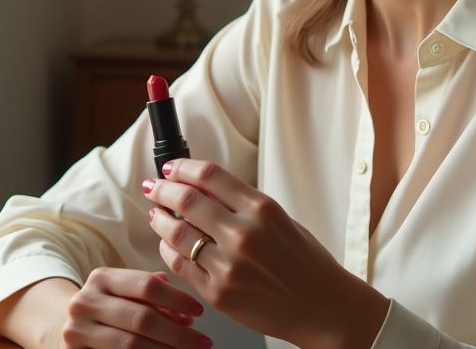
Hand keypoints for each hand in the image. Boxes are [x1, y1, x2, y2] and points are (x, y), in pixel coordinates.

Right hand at [58, 268, 211, 348]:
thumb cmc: (108, 308)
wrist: (66, 327)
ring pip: (131, 345)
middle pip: (141, 318)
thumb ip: (155, 297)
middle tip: (203, 342)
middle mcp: (85, 302)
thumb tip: (187, 316)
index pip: (146, 285)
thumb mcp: (126, 293)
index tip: (199, 311)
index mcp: (102, 278)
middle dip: (177, 333)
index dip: (177, 298)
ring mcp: (77, 330)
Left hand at [142, 159, 387, 348]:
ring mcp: (229, 265)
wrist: (322, 308)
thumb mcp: (282, 220)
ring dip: (160, 219)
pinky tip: (168, 243)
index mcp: (262, 209)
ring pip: (177, 232)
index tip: (171, 167)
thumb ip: (244, 204)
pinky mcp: (218, 293)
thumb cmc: (306, 264)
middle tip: (153, 186)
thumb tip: (206, 188)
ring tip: (156, 214)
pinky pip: (181, 265)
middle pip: (186, 199)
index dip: (182, 167)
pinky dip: (168, 250)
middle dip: (162, 188)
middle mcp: (243, 234)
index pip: (209, 176)